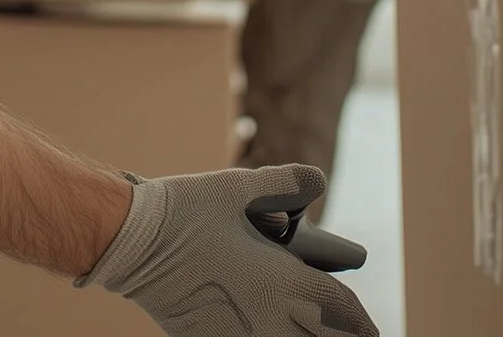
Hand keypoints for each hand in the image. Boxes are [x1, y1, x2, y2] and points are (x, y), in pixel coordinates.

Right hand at [82, 165, 378, 336]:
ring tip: (310, 328)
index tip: (372, 330)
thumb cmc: (185, 211)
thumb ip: (285, 183)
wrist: (130, 243)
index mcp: (280, 282)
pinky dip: (269, 335)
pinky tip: (268, 327)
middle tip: (354, 334)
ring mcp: (238, 334)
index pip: (339, 311)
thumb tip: (318, 180)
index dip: (360, 322)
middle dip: (340, 336)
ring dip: (303, 335)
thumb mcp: (238, 187)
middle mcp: (265, 317)